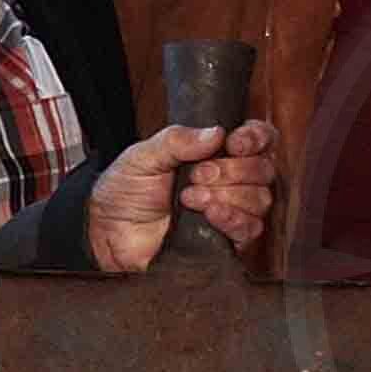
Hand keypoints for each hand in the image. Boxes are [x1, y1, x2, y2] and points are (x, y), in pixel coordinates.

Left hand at [80, 120, 275, 276]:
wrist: (108, 231)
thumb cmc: (124, 193)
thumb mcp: (143, 156)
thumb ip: (177, 140)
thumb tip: (216, 133)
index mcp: (217, 153)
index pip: (260, 139)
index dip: (255, 139)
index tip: (234, 143)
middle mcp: (232, 180)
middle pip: (263, 169)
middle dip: (230, 170)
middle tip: (195, 175)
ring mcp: (233, 210)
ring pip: (259, 198)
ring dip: (226, 195)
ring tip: (189, 197)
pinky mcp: (229, 238)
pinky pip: (251, 227)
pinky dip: (233, 218)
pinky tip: (209, 213)